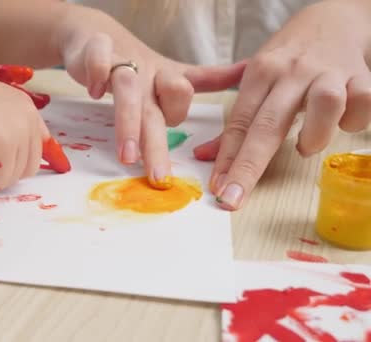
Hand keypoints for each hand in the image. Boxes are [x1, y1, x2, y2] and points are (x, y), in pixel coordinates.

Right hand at [0, 62, 46, 189]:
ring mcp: (18, 132)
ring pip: (15, 175)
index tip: (25, 166)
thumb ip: (4, 126)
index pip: (42, 142)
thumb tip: (12, 156)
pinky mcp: (5, 148)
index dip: (28, 158)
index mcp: (25, 105)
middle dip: (8, 169)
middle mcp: (27, 117)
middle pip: (31, 164)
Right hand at [57, 27, 245, 186]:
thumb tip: (245, 72)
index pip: (183, 93)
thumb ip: (207, 78)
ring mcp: (122, 61)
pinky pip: (98, 59)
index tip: (167, 156)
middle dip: (158, 144)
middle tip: (160, 178)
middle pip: (156, 103)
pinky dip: (98, 71)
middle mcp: (147, 72)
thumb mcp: (172, 72)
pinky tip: (94, 92)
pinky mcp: (95, 50)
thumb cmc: (135, 63)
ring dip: (129, 122)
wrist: (94, 34)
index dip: (178, 115)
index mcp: (167, 77)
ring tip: (127, 156)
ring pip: (129, 89)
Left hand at [196, 0, 370, 209]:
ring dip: (314, 136)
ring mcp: (327, 72)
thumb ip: (235, 123)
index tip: (217, 189)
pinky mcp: (361, 74)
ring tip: (305, 147)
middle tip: (234, 197)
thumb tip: (204, 157)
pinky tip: (342, 124)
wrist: (333, 17)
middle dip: (248, 166)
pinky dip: (354, 121)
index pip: (239, 122)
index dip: (226, 159)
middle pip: (267, 123)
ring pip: (324, 104)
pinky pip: (363, 102)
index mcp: (260, 73)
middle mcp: (291, 72)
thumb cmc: (289, 57)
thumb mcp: (255, 79)